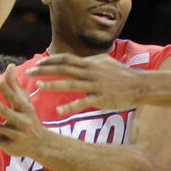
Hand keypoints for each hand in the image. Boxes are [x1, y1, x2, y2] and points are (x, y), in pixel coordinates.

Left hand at [0, 65, 47, 158]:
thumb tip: (10, 65)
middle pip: (6, 112)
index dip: (6, 89)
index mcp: (25, 110)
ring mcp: (14, 134)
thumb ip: (15, 85)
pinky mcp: (7, 144)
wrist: (40, 144)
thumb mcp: (25, 103)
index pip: (15, 98)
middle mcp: (21, 122)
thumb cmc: (30, 119)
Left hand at [27, 53, 141, 114]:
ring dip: (52, 85)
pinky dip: (69, 107)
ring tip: (38, 87)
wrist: (140, 86)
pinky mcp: (100, 99)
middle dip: (45, 70)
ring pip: (69, 84)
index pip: (66, 59)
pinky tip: (57, 111)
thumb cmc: (123, 75)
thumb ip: (92, 61)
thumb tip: (81, 59)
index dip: (51, 61)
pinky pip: (81, 103)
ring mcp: (94, 85)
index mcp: (90, 64)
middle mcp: (90, 72)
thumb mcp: (107, 62)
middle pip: (63, 69)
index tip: (38, 64)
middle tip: (30, 73)